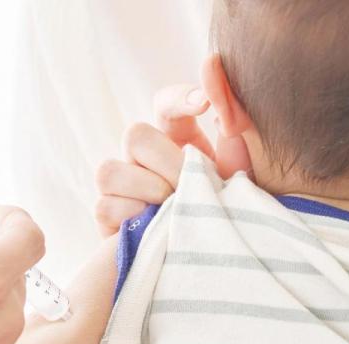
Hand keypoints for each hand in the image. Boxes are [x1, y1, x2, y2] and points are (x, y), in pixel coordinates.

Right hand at [95, 85, 251, 235]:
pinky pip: (105, 205)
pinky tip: (156, 227)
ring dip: (147, 189)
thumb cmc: (233, 215)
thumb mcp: (242, 173)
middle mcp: (144, 158)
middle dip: (166, 160)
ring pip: (109, 169)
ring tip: (175, 209)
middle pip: (134, 134)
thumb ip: (234, 128)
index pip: (167, 104)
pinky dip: (133, 216)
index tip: (204, 106)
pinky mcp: (108, 218)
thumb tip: (216, 75)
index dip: (179, 98)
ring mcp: (122, 187)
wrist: (222, 264)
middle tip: (193, 185)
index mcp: (178, 140)